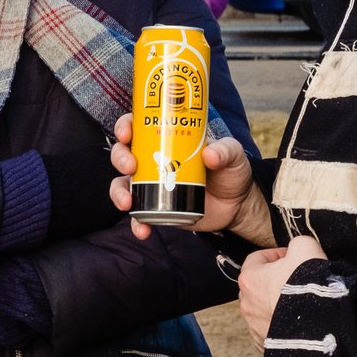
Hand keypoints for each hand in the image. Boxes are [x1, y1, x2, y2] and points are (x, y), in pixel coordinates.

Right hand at [107, 112, 270, 242]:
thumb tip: (209, 155)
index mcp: (168, 140)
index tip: (126, 133)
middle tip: (130, 166)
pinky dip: (136, 223)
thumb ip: (226, 150)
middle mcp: (154, 160)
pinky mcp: (156, 208)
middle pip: (124, 154)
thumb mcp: (233, 155)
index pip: (139, 127)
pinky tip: (142, 230)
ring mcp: (152, 185)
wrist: (237, 205)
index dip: (126, 126)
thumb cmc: (232, 172)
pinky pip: (138, 216)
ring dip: (119, 193)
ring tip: (128, 203)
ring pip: (123, 185)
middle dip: (120, 158)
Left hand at [238, 236, 325, 344]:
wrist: (319, 324)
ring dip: (277, 303)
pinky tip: (297, 320)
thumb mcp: (305, 247)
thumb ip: (297, 243)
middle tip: (295, 279)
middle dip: (274, 280)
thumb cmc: (307, 286)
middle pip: (257, 285)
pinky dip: (280, 324)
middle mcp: (247, 304)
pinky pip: (270, 329)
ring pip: (263, 309)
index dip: (275, 254)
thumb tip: (298, 250)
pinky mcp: (266, 344)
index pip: (256, 258)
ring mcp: (255, 326)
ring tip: (298, 302)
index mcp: (249, 279)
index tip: (290, 256)